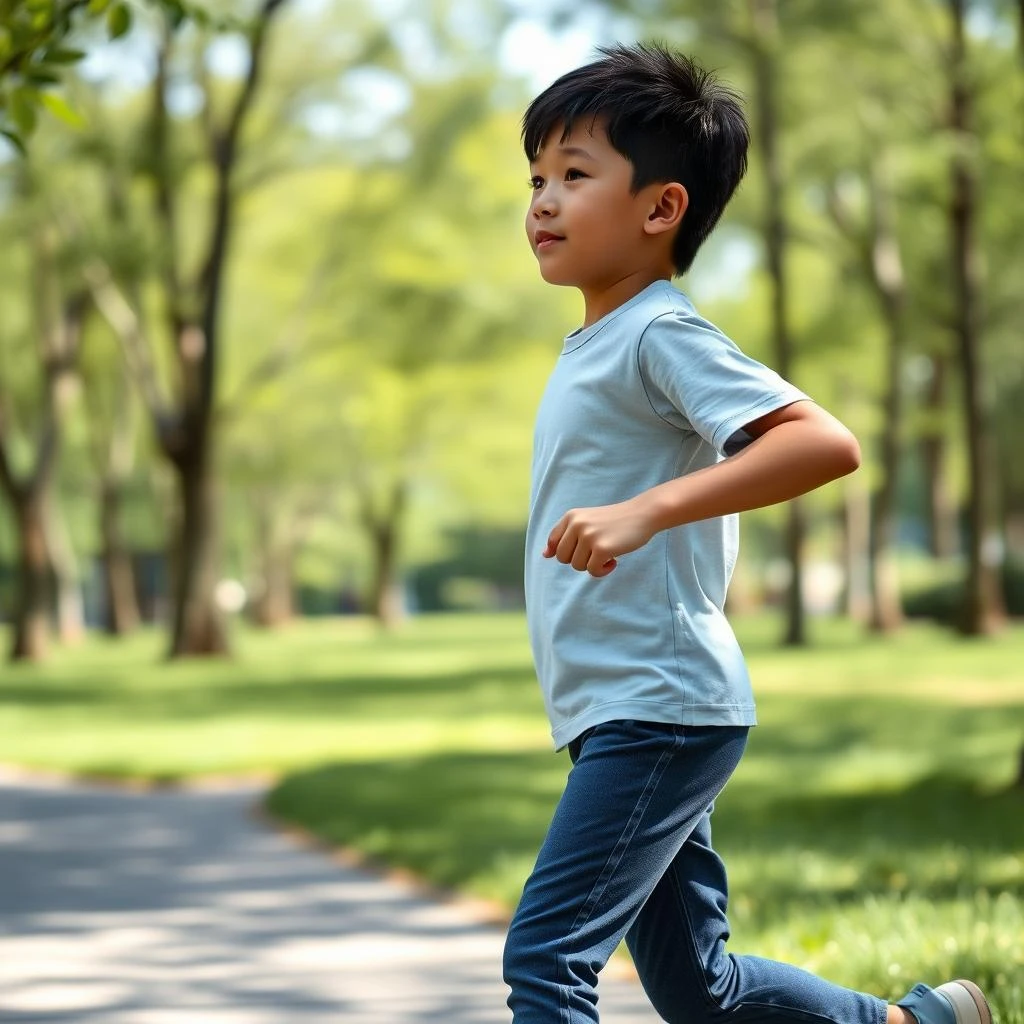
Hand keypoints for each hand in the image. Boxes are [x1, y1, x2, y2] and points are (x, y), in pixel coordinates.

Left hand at [543, 497, 657, 576]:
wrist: (643, 514)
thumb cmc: (615, 520)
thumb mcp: (587, 521)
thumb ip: (566, 536)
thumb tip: (544, 555)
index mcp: (571, 516)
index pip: (553, 542)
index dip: (560, 552)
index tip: (578, 552)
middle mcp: (576, 524)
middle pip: (562, 558)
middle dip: (578, 560)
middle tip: (595, 554)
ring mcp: (588, 536)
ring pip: (577, 566)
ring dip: (592, 566)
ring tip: (606, 556)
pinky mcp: (601, 548)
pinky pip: (592, 571)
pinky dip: (602, 571)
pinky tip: (613, 561)